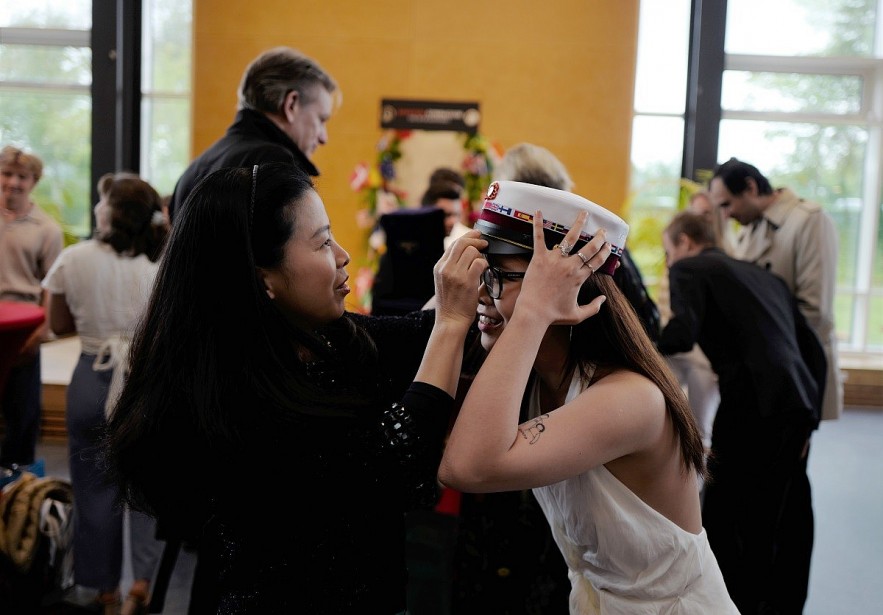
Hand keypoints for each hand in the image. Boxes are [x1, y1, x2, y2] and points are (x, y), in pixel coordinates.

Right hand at [433, 230, 487, 326]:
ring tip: (482, 263)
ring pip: (472, 251)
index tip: (477, 235)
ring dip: (481, 255)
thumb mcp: (445, 282)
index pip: (453, 244)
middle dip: (476, 240)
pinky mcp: (466, 282)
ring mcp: (455, 275)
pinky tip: (484, 270)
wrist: (450, 321)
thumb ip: (452, 267)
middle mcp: (445, 268)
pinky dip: (484, 264)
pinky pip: (479, 262)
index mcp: (439, 267)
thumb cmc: (451, 304)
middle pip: (462, 243)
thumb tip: (467, 252)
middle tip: (485, 243)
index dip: (468, 237)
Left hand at [516, 210, 609, 325]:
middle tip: (602, 230)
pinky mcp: (539, 258)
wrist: (534, 313)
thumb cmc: (554, 315)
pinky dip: (537, 224)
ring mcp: (555, 260)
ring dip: (579, 224)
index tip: (609, 246)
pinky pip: (539, 238)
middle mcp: (570, 266)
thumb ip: (593, 308)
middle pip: (589, 248)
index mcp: (580, 278)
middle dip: (599, 237)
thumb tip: (603, 299)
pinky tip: (538, 211)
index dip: (605, 252)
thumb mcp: (577, 315)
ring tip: (583, 214)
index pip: (597, 261)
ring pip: (570, 238)